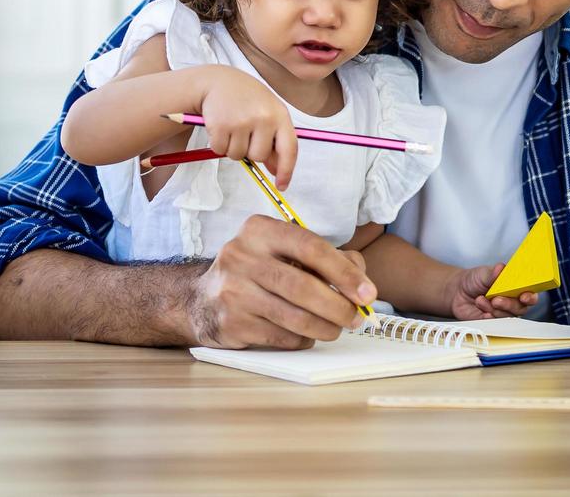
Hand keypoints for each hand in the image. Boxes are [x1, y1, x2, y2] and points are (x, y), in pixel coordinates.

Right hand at [186, 215, 376, 349]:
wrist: (202, 299)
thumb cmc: (257, 272)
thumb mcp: (285, 252)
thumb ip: (327, 259)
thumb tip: (361, 282)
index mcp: (259, 230)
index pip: (310, 247)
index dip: (344, 272)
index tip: (368, 293)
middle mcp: (241, 256)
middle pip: (303, 286)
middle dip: (339, 306)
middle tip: (357, 318)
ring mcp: (233, 292)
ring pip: (294, 317)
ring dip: (325, 327)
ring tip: (337, 328)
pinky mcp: (231, 324)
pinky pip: (281, 337)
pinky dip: (303, 339)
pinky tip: (308, 334)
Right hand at [198, 65, 298, 187]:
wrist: (218, 80)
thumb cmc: (247, 99)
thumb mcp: (267, 113)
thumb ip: (274, 139)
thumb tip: (276, 170)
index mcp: (280, 115)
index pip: (289, 149)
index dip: (286, 170)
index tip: (281, 186)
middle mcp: (264, 118)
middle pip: (260, 156)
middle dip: (251, 151)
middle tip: (245, 133)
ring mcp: (242, 121)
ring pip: (238, 156)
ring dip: (233, 147)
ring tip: (233, 126)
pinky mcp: (221, 125)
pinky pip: (220, 150)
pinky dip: (218, 144)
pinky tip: (220, 126)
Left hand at [442, 264, 537, 319]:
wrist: (457, 292)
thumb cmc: (475, 280)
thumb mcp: (483, 273)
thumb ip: (494, 273)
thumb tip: (501, 268)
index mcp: (514, 287)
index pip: (530, 294)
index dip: (530, 297)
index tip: (524, 296)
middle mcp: (511, 301)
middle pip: (520, 308)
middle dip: (509, 304)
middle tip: (496, 299)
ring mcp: (502, 313)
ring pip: (507, 317)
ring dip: (493, 309)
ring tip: (480, 299)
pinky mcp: (492, 322)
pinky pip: (494, 323)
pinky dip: (487, 316)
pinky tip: (480, 307)